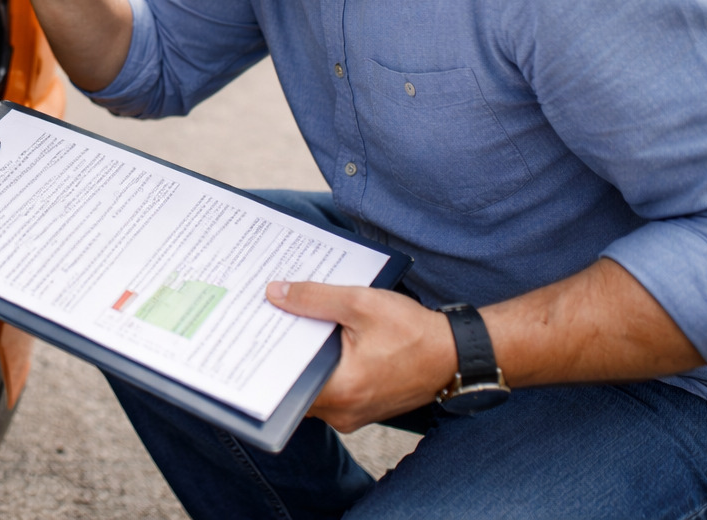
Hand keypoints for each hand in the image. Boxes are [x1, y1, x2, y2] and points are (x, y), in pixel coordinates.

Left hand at [266, 281, 457, 432]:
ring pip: (311, 388)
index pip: (284, 381)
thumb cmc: (416, 332)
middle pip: (294, 385)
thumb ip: (314, 298)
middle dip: (279, 355)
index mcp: (340, 391)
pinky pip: (330, 389)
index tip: (247, 336)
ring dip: (302, 360)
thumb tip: (275, 293)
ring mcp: (353, 414)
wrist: (459, 354)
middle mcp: (342, 412)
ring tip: (285, 326)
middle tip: (261, 323)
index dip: (264, 357)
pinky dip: (321, 366)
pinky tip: (316, 339)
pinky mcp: (362, 407)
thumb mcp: (362, 304)